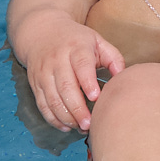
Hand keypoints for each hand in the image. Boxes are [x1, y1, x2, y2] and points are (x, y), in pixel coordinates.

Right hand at [15, 10, 126, 131]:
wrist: (41, 33)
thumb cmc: (76, 40)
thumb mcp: (97, 41)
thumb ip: (113, 58)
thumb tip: (124, 77)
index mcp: (76, 48)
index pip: (81, 65)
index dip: (87, 82)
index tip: (96, 97)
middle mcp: (57, 60)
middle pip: (65, 87)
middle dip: (77, 108)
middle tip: (89, 123)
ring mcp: (44, 73)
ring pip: (52, 99)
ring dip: (66, 117)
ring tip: (81, 128)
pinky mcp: (36, 84)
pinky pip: (42, 105)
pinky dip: (53, 118)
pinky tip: (66, 126)